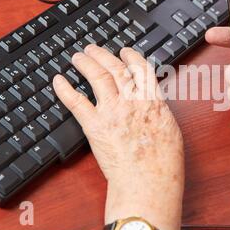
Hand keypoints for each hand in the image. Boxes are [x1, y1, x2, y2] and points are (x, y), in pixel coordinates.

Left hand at [53, 45, 183, 229]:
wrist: (148, 180)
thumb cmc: (163, 162)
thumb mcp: (170, 128)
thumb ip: (158, 111)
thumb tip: (153, 104)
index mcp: (152, 100)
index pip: (140, 68)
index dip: (130, 56)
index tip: (124, 52)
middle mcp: (131, 100)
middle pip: (115, 67)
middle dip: (102, 55)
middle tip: (93, 49)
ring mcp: (112, 111)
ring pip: (97, 77)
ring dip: (86, 63)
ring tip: (78, 57)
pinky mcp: (94, 125)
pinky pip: (76, 102)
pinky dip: (65, 89)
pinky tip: (59, 80)